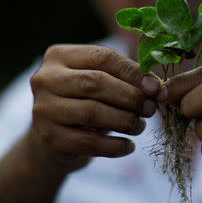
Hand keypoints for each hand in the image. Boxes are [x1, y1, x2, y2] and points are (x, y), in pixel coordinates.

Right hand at [28, 45, 160, 173]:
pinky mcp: (48, 138)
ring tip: (140, 126)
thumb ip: (124, 77)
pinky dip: (115, 146)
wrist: (50, 142)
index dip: (133, 72)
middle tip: (151, 108)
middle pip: (96, 83)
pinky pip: (89, 142)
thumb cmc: (84, 103)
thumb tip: (157, 87)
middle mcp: (45, 79)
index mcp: (59, 56)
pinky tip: (129, 146)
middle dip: (131, 96)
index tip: (156, 87)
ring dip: (125, 121)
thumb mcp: (99, 82)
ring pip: (92, 112)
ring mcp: (43, 109)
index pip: (102, 57)